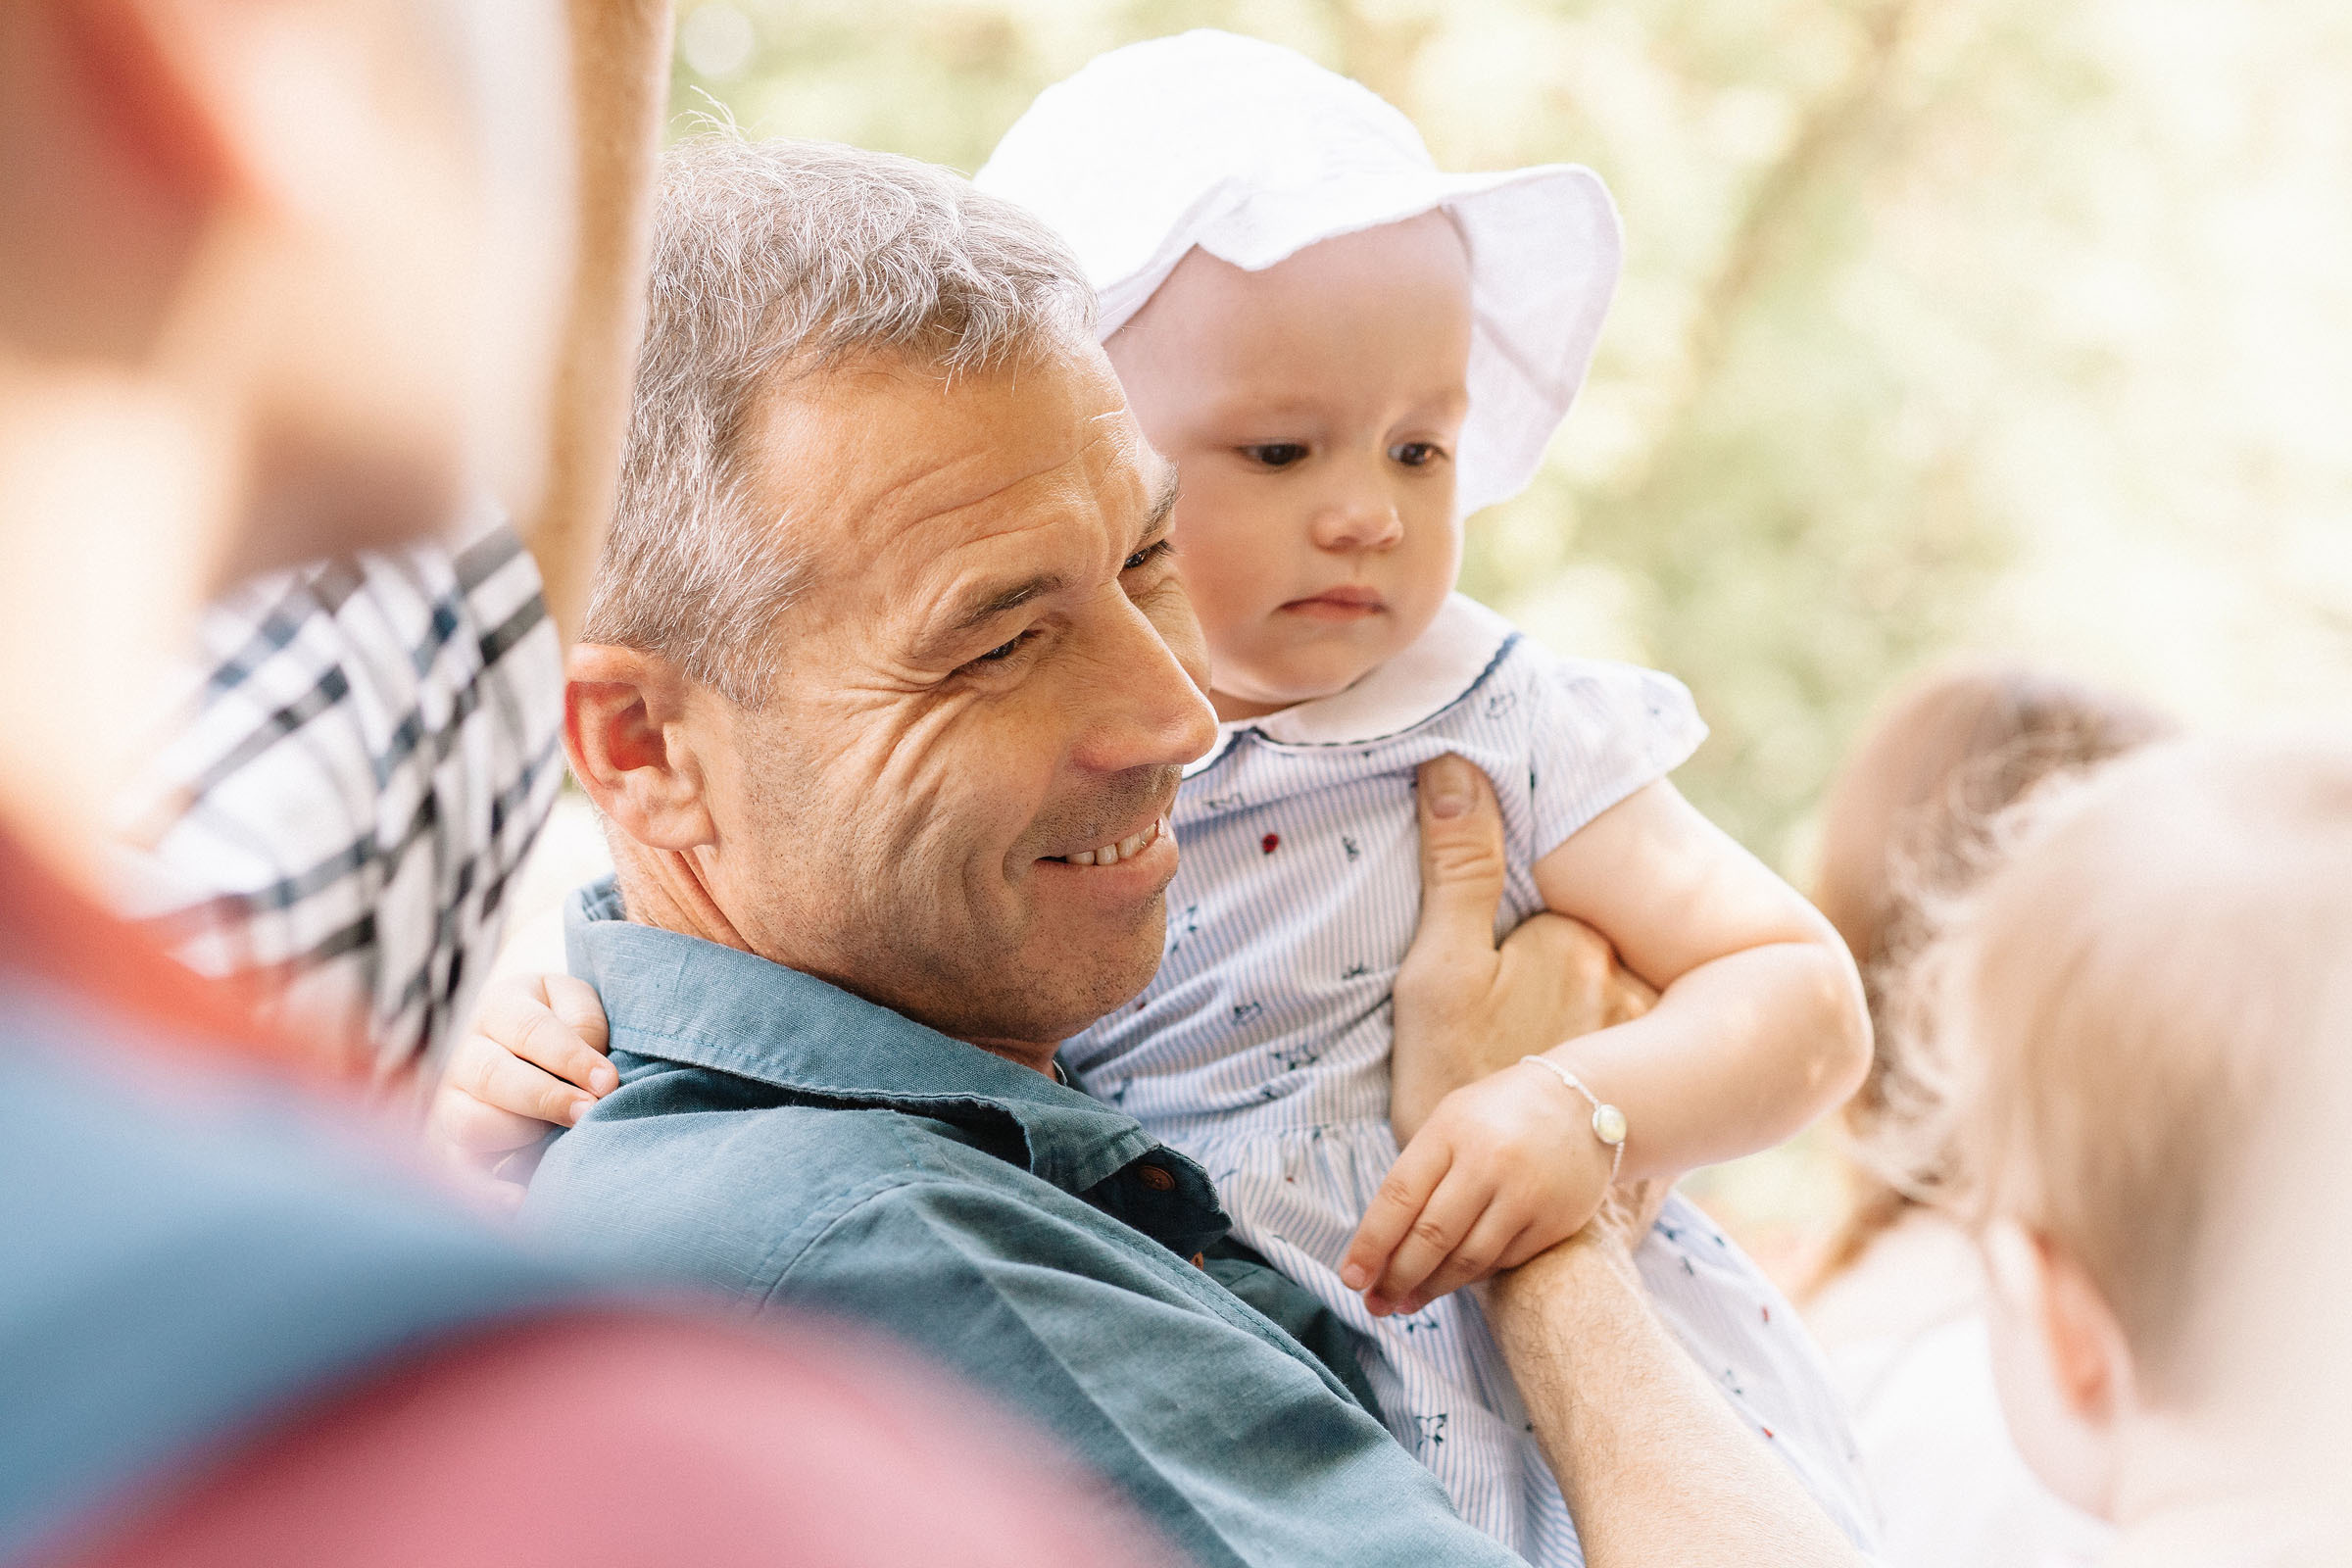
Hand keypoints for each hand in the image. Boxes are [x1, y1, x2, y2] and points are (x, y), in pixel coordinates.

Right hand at [423, 972, 614, 1198]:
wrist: (526, 1042)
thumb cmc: (563, 1020)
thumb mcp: (575, 1002)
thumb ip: (584, 1023)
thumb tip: (594, 1076)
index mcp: (501, 1007)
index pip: (531, 1030)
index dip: (570, 1057)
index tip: (608, 1081)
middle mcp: (465, 1052)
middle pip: (493, 1076)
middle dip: (546, 1098)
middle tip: (587, 1113)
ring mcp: (451, 1100)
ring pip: (470, 1122)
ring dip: (521, 1134)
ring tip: (559, 1140)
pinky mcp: (449, 1143)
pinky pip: (456, 1169)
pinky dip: (483, 1191)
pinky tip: (519, 1201)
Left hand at [1341, 1058, 1619, 1314]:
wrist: (1582, 1102)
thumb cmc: (1498, 1116)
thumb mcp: (1451, 1123)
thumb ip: (1418, 1174)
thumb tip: (1378, 1245)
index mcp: (1451, 1131)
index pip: (1399, 1196)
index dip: (1370, 1243)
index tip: (1350, 1277)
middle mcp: (1488, 1162)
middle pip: (1430, 1236)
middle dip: (1396, 1278)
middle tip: (1376, 1304)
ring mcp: (1525, 1194)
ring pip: (1467, 1259)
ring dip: (1431, 1289)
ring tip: (1406, 1304)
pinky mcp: (1555, 1221)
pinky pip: (1502, 1262)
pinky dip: (1471, 1276)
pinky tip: (1452, 1281)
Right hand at [1390, 754, 1656, 1142]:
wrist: (1489, 1209)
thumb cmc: (1449, 1085)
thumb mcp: (1435, 975)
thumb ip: (1456, 867)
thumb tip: (1454, 763)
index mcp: (1573, 939)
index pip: (1547, 910)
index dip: (1508, 950)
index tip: (1482, 998)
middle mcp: (1626, 978)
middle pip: (1580, 952)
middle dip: (1547, 986)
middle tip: (1503, 1040)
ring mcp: (1649, 1036)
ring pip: (1609, 1003)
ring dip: (1578, 1027)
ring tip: (1527, 1073)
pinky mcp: (1658, 1085)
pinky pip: (1634, 1054)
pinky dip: (1605, 1068)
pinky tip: (1564, 1100)